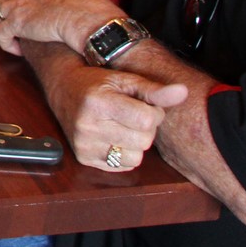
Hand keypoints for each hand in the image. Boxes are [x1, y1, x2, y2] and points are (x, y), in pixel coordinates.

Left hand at [0, 0, 123, 56]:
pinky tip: (18, 51)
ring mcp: (16, 3)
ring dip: (2, 27)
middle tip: (17, 25)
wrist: (85, 15)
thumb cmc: (91, 5)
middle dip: (5, 11)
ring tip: (15, 39)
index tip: (21, 6)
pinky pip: (0, 33)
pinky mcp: (15, 22)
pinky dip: (6, 43)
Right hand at [43, 60, 188, 171]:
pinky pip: (122, 166)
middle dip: (144, 128)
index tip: (143, 104)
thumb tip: (183, 92)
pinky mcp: (84, 158)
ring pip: (135, 157)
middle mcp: (88, 126)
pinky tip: (113, 137)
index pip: (147, 120)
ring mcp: (84, 144)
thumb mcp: (125, 80)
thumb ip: (155, 90)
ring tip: (122, 126)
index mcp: (98, 102)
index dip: (153, 113)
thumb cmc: (96, 83)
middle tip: (130, 114)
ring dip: (135, 144)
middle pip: (143, 141)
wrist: (62, 88)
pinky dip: (123, 153)